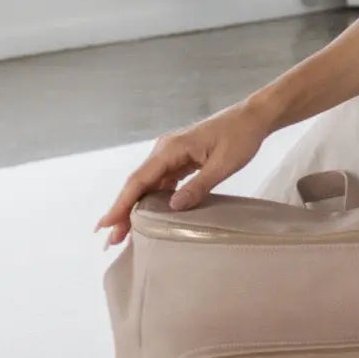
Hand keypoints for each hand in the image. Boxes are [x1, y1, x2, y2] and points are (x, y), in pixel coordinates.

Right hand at [95, 99, 273, 246]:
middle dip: (122, 211)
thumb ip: (199, 186)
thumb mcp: (223, 164)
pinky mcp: (179, 159)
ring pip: (147, 185)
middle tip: (111, 240)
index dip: (121, 204)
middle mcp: (164, 150)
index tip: (105, 224)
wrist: (253, 117)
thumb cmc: (241, 137)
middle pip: (138, 184)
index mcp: (170, 149)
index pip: (139, 180)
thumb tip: (173, 207)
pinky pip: (160, 182)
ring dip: (136, 208)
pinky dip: (152, 200)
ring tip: (125, 234)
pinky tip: (148, 216)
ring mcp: (170, 154)